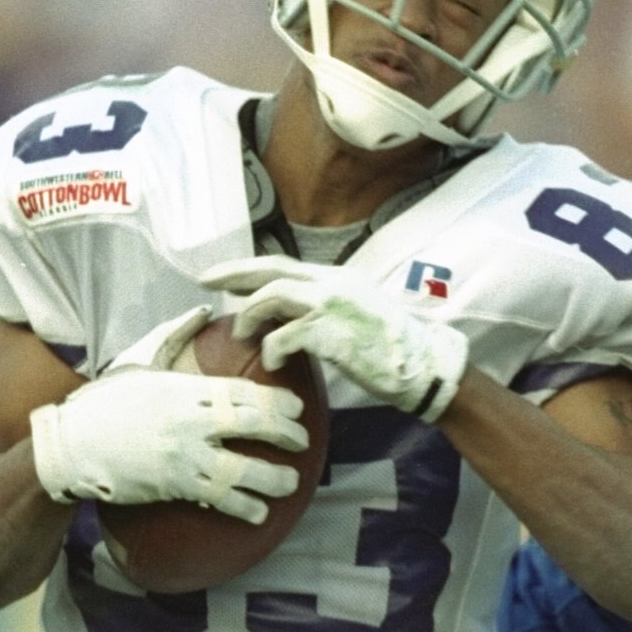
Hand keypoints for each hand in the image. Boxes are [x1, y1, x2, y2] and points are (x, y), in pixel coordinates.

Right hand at [27, 323, 308, 521]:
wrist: (68, 445)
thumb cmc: (104, 402)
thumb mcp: (138, 359)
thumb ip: (175, 335)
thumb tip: (204, 311)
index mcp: (184, 387)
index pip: (242, 391)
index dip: (276, 401)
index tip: (297, 409)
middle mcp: (189, 420)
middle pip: (252, 424)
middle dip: (285, 434)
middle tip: (302, 442)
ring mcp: (183, 454)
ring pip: (242, 469)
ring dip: (273, 479)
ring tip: (290, 484)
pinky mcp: (173, 485)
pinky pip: (218, 498)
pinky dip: (243, 507)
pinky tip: (259, 513)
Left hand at [201, 254, 471, 421]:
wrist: (425, 366)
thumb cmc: (393, 349)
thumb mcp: (358, 315)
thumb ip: (326, 310)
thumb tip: (291, 320)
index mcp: (338, 279)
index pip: (282, 265)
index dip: (246, 268)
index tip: (219, 275)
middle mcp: (333, 284)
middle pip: (271, 271)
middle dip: (233, 275)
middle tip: (205, 282)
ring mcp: (333, 306)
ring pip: (273, 296)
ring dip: (250, 315)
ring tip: (242, 335)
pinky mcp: (333, 333)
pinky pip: (285, 336)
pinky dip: (272, 349)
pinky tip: (272, 363)